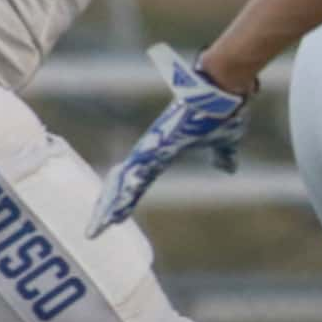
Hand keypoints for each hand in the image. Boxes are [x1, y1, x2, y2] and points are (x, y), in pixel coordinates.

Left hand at [87, 45, 250, 238]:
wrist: (222, 90)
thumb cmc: (222, 111)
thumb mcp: (225, 142)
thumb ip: (222, 155)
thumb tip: (228, 168)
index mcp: (165, 151)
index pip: (140, 180)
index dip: (127, 197)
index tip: (116, 217)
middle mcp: (153, 150)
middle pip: (125, 183)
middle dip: (110, 206)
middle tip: (93, 231)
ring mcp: (152, 147)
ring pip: (125, 182)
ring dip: (112, 205)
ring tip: (97, 227)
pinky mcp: (156, 146)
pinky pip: (136, 175)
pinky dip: (124, 195)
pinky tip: (113, 210)